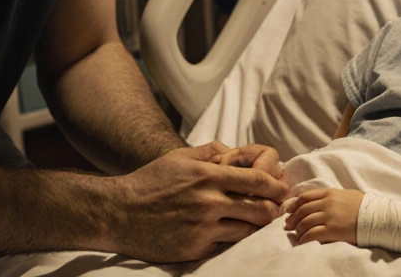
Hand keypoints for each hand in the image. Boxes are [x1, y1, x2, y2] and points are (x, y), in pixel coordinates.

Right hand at [105, 141, 291, 261]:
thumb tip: (236, 151)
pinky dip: (236, 239)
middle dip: (275, 208)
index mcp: (207, 175)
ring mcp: (203, 227)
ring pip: (248, 230)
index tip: (282, 188)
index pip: (257, 180)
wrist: (119, 213)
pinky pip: (228, 245)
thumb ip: (211, 152)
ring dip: (258, 226)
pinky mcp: (196, 248)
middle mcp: (208, 201)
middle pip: (260, 208)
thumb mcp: (179, 158)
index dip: (276, 185)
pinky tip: (237, 234)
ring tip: (261, 222)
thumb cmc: (150, 182)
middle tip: (278, 208)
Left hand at [283, 188, 364, 245]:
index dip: (294, 205)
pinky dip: (304, 239)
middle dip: (292, 219)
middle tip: (288, 226)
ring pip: (304, 222)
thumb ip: (331, 197)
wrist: (376, 217)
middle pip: (302, 210)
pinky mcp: (332, 230)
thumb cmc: (363, 206)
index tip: (290, 212)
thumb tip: (318, 202)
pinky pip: (311, 234)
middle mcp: (327, 203)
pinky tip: (303, 242)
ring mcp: (329, 216)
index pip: (305, 197)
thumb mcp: (346, 195)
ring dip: (298, 230)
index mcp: (329, 193)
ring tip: (297, 235)